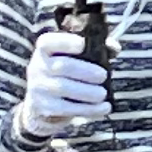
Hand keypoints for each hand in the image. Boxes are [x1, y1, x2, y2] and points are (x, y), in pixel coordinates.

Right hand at [16, 27, 110, 141]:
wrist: (41, 106)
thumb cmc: (65, 74)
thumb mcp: (73, 59)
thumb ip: (95, 49)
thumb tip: (114, 48)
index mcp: (44, 50)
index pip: (48, 42)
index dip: (66, 42)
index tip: (83, 44)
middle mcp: (37, 67)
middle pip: (62, 66)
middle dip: (86, 71)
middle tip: (103, 75)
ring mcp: (39, 88)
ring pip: (64, 87)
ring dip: (89, 91)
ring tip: (103, 93)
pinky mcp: (45, 108)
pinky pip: (69, 108)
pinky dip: (90, 109)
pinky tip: (105, 107)